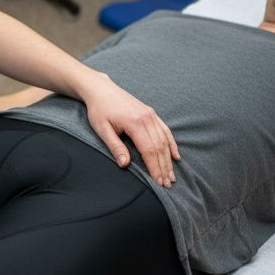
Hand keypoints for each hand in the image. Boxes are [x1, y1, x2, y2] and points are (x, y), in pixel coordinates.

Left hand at [81, 72, 180, 186]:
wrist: (101, 89)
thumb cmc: (99, 110)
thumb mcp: (102, 129)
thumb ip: (115, 147)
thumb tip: (125, 165)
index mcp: (134, 122)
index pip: (149, 150)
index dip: (154, 168)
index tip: (158, 182)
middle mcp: (147, 118)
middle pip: (159, 147)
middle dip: (164, 167)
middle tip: (167, 184)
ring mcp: (151, 115)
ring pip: (164, 140)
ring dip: (169, 159)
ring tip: (172, 176)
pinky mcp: (151, 113)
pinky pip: (165, 130)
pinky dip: (172, 144)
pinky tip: (176, 156)